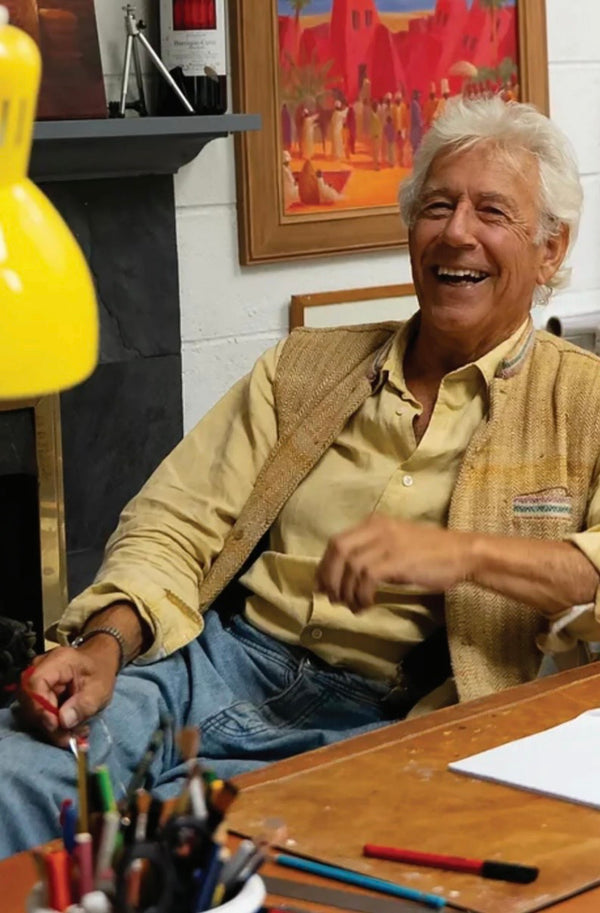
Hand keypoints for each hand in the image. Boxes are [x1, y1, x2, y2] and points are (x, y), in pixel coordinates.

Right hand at [17, 638, 118, 746]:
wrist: (99, 664)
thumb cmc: (100, 672)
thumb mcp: (100, 690)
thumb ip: (83, 704)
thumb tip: (63, 721)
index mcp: (58, 661)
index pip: (36, 683)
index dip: (41, 707)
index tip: (56, 725)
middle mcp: (40, 669)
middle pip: (32, 701)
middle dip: (50, 725)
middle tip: (70, 738)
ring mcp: (36, 681)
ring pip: (33, 712)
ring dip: (53, 729)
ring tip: (74, 735)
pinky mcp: (37, 694)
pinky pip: (39, 714)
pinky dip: (54, 726)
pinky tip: (70, 730)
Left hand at [316, 513, 474, 610]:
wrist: (462, 553)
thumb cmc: (431, 553)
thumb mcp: (396, 545)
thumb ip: (371, 554)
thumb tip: (342, 578)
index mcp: (374, 523)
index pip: (337, 541)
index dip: (324, 565)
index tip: (322, 586)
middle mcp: (377, 529)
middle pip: (337, 551)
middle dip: (330, 578)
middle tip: (334, 599)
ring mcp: (387, 543)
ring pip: (350, 567)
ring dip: (347, 592)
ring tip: (354, 607)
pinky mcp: (397, 561)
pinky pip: (366, 579)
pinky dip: (362, 595)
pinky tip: (367, 605)